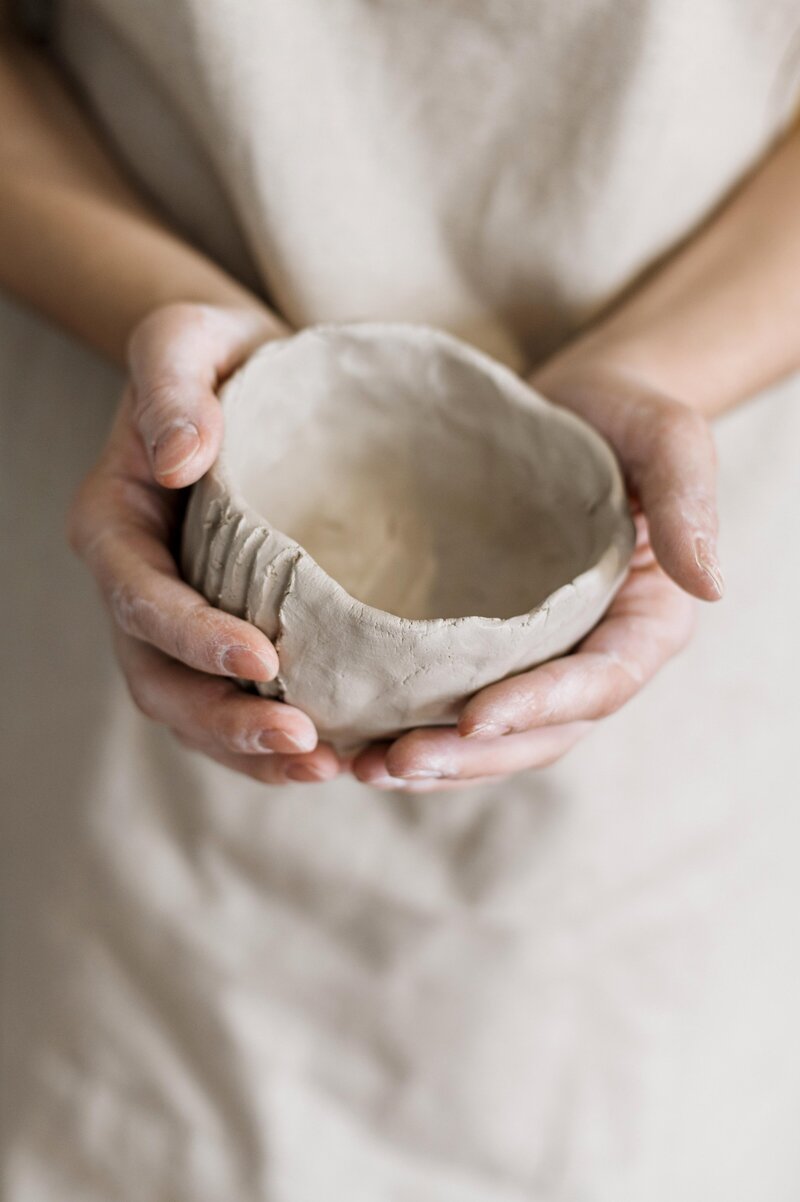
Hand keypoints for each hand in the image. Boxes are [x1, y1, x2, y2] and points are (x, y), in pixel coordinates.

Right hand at [68, 302, 340, 784]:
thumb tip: (179, 460)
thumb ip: (172, 387)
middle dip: (226, 724)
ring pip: (194, 711)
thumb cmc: (214, 354)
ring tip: (328, 767)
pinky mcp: (225, 632)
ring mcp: (178, 620)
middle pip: (160, 681)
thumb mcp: (183, 339)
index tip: (266, 660)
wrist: (246, 374)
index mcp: (115, 525)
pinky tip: (336, 754)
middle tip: (307, 745)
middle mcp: (138, 587)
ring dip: (251, 752)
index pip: (142, 600)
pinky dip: (272, 740)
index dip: (194, 638)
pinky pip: (235, 704)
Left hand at [352, 356, 722, 792]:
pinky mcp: (491, 647)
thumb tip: (711, 587)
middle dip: (472, 756)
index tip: (474, 719)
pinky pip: (456, 702)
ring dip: (436, 761)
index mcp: (645, 621)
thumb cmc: (626, 413)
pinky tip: (358, 740)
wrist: (572, 403)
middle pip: (542, 731)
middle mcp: (594, 654)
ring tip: (367, 769)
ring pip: (495, 735)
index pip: (600, 682)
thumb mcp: (668, 440)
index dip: (540, 707)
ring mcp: (540, 657)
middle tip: (398, 762)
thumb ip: (688, 502)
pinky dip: (413, 727)